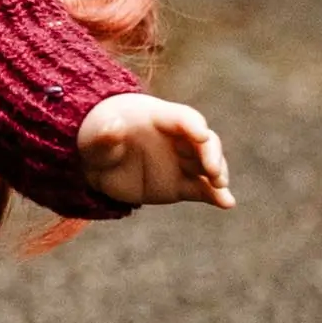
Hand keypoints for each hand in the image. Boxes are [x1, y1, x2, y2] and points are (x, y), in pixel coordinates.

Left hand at [78, 94, 236, 208]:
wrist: (98, 162)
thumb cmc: (98, 139)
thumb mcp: (94, 137)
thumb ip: (104, 135)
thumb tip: (113, 128)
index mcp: (159, 118)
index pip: (183, 118)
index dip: (192, 126)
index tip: (200, 136)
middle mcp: (178, 139)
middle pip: (204, 142)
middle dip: (211, 154)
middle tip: (212, 170)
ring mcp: (182, 162)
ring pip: (208, 165)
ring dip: (218, 174)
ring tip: (219, 186)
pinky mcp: (182, 184)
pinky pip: (202, 189)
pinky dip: (216, 196)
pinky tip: (227, 204)